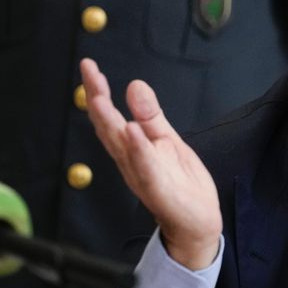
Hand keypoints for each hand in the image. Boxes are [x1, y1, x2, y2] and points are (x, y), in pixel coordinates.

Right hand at [80, 58, 221, 269]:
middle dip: (97, 100)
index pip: (110, 115)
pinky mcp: (158, 190)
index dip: (97, 91)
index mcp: (131, 147)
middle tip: (89, 73)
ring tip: (100, 99)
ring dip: (109, 123)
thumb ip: (150, 115)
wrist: (198, 221)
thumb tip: (134, 84)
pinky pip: (145, 169)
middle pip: (108, 127)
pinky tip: (132, 132)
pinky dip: (138, 151)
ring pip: (121, 147)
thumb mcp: (167, 140)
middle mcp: (130, 160)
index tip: (89, 66)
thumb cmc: (179, 181)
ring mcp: (142, 175)